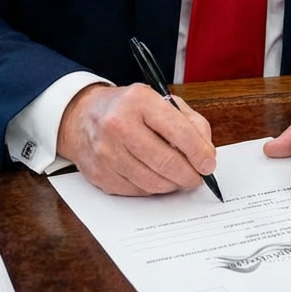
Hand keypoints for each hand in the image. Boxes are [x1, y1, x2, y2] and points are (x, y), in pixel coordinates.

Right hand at [57, 83, 216, 195]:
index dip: (199, 152)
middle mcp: (119, 125)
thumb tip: (207, 153)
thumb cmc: (128, 108)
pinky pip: (137, 191)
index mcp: (139, 101)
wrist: (82, 117)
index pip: (178, 131)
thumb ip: (190, 122)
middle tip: (198, 177)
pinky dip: (153, 188)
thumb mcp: (160, 100)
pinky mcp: (100, 175)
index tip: (209, 163)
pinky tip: (156, 177)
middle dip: (189, 175)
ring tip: (179, 177)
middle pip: (166, 162)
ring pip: (153, 182)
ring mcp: (106, 152)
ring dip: (173, 184)